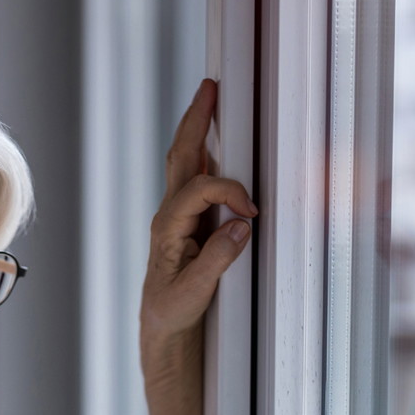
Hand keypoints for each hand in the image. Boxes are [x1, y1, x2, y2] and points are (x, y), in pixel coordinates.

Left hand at [141, 78, 256, 352]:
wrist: (162, 326)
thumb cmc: (172, 311)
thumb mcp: (194, 292)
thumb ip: (218, 260)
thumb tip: (242, 227)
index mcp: (168, 227)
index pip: (200, 188)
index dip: (230, 190)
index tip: (252, 211)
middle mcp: (169, 215)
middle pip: (182, 156)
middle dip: (196, 120)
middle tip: (210, 88)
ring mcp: (178, 215)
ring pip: (186, 161)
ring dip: (198, 129)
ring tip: (211, 99)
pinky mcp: (189, 221)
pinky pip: (196, 177)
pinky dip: (207, 153)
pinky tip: (218, 141)